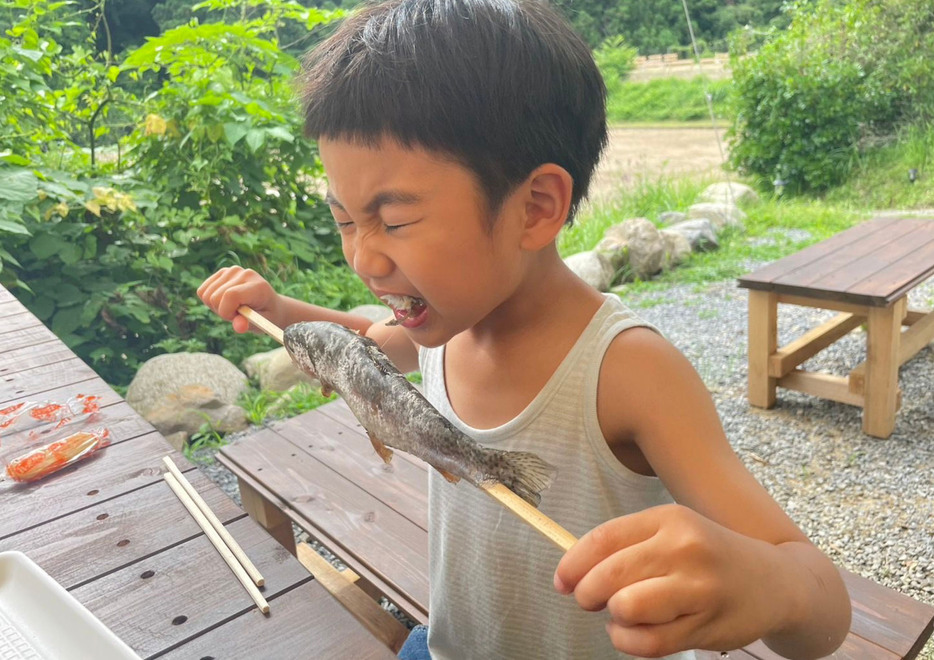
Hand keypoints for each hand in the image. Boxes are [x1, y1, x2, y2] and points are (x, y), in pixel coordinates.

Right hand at [197, 266, 280, 333]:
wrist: (269, 304)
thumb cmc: (265, 316)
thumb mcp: (260, 324)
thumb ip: (248, 324)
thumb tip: (239, 326)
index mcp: (258, 287)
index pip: (230, 295)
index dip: (227, 312)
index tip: (236, 319)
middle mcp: (245, 274)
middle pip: (215, 297)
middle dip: (223, 311)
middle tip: (238, 313)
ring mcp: (233, 271)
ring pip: (206, 294)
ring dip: (216, 307)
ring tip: (233, 307)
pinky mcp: (223, 272)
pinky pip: (202, 291)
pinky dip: (209, 300)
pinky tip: (224, 301)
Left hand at [553, 504, 795, 657]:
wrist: (777, 582)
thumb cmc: (710, 556)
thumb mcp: (674, 533)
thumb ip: (628, 546)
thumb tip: (572, 572)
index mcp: (670, 519)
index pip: (603, 539)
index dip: (573, 564)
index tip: (561, 581)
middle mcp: (685, 549)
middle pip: (609, 575)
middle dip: (588, 594)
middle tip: (591, 600)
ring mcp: (699, 588)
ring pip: (627, 608)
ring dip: (613, 618)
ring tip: (620, 616)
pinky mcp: (707, 625)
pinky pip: (648, 643)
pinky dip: (628, 642)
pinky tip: (633, 632)